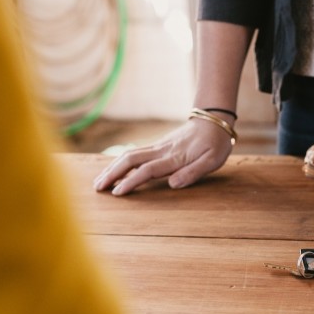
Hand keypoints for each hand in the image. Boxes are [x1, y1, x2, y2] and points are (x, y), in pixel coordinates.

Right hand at [93, 117, 234, 193]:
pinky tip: (113, 170)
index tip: (117, 193)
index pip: (147, 170)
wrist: (213, 120)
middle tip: (97, 188)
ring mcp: (158, 147)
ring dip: (112, 168)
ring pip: (129, 155)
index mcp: (174, 158)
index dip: (131, 182)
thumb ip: (193, 173)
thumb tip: (173, 184)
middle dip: (112, 174)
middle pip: (130, 160)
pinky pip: (135, 153)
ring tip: (99, 182)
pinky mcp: (158, 146)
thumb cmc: (215, 143)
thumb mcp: (212, 161)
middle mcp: (162, 151)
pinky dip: (120, 162)